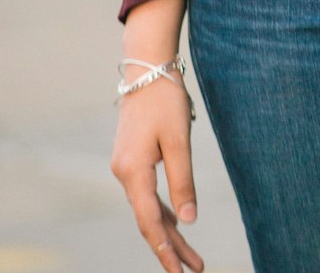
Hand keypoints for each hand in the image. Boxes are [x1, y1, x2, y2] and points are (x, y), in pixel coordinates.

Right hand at [111, 77, 203, 271]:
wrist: (146, 68)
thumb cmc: (164, 99)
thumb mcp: (178, 140)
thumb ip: (183, 181)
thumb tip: (189, 222)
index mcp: (132, 172)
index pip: (150, 223)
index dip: (165, 250)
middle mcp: (124, 174)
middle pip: (149, 221)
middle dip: (172, 248)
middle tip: (195, 271)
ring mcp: (126, 167)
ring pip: (149, 210)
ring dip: (170, 232)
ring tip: (193, 259)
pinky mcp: (132, 160)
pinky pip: (147, 195)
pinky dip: (163, 212)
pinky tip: (178, 225)